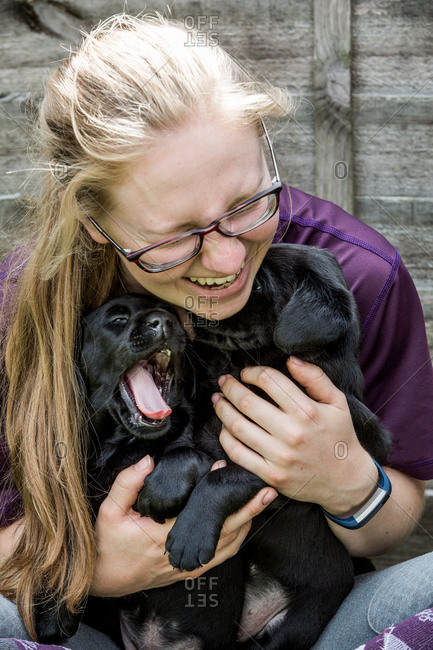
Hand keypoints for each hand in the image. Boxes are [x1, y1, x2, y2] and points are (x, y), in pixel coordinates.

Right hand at [90, 456, 276, 595]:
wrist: (105, 578)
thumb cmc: (108, 543)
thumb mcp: (109, 511)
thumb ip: (128, 484)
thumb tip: (148, 461)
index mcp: (164, 534)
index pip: (198, 510)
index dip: (215, 490)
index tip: (224, 468)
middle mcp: (182, 552)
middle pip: (223, 529)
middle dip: (246, 508)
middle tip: (265, 488)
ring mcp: (189, 564)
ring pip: (228, 544)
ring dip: (246, 522)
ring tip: (262, 501)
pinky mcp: (191, 569)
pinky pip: (222, 555)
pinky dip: (237, 538)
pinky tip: (246, 523)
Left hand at [214, 357, 377, 516]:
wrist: (346, 482)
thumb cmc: (340, 436)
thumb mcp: (337, 402)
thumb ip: (315, 377)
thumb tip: (291, 359)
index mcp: (307, 411)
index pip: (269, 381)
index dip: (252, 372)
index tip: (246, 373)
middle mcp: (291, 433)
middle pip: (247, 401)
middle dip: (230, 387)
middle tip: (224, 381)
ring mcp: (279, 456)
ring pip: (238, 426)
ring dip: (223, 410)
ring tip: (218, 400)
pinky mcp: (270, 475)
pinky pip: (238, 454)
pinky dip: (226, 437)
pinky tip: (225, 427)